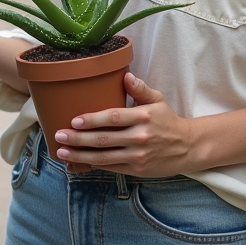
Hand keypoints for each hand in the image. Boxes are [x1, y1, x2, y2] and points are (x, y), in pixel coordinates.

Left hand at [52, 73, 197, 175]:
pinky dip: (93, 165)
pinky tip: (78, 161)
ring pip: (104, 156)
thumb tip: (126, 76)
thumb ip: (140, 89)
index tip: (74, 120)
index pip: (113, 118)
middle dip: (78, 139)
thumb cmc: (167, 120)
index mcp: (143, 116)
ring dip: (80, 154)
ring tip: (62, 151)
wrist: (186, 147)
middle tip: (59, 135)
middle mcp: (139, 137)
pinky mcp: (136, 169)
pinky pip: (111, 167)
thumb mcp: (157, 100)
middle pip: (104, 139)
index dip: (92, 120)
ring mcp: (137, 155)